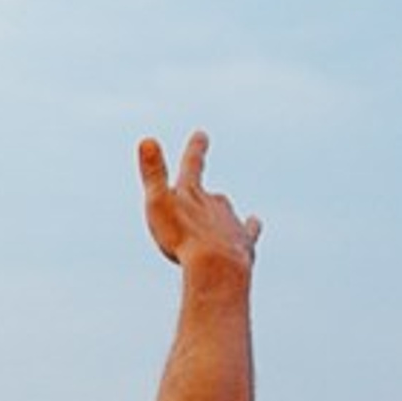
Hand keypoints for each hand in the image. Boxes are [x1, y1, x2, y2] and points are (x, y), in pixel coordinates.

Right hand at [139, 132, 259, 278]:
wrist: (216, 266)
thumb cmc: (182, 237)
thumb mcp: (158, 203)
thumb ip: (153, 172)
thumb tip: (147, 139)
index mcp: (192, 194)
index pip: (193, 165)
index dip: (195, 149)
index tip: (202, 135)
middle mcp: (215, 203)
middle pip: (211, 196)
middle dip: (204, 196)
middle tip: (200, 195)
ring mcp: (231, 222)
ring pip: (226, 212)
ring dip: (220, 214)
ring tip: (217, 216)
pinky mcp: (244, 242)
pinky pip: (249, 230)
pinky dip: (249, 226)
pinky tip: (254, 223)